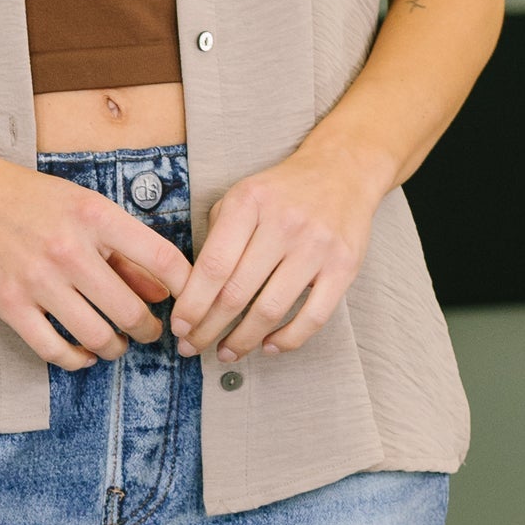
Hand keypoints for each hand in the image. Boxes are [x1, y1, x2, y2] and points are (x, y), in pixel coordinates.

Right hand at [0, 114, 188, 369]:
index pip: (163, 261)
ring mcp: (37, 279)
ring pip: (96, 335)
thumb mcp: (82, 207)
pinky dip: (76, 360)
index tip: (188, 305)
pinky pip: (53, 349)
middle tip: (149, 334)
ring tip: (115, 344)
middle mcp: (69, 248)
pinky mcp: (8, 303)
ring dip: (114, 348)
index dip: (187, 290)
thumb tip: (163, 293)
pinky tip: (82, 355)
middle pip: (131, 310)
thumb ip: (123, 248)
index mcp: (95, 215)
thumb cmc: (25, 197)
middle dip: (148, 331)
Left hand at [169, 132, 393, 363]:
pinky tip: (268, 346)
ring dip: (243, 340)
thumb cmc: (281, 192)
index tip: (179, 327)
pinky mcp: (345, 266)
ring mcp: (317, 246)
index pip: (213, 266)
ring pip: (271, 310)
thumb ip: (217, 237)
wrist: (343, 171)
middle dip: (208, 328)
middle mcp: (284, 223)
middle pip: (237, 293)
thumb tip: (191, 292)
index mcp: (249, 203)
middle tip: (192, 347)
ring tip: (226, 352)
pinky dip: (287, 340)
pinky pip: (313, 317)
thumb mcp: (240, 197)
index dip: (192, 304)